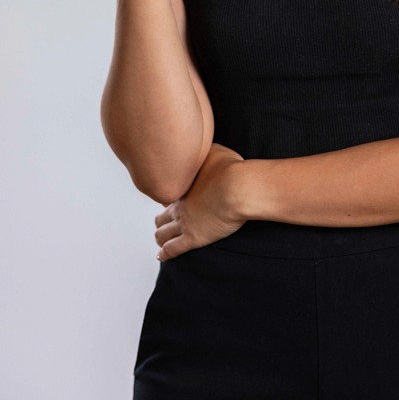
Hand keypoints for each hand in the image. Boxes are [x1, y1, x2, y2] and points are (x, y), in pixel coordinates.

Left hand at [154, 142, 246, 259]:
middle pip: (161, 216)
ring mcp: (184, 223)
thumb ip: (205, 150)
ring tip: (160, 238)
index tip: (172, 201)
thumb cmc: (230, 168)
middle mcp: (179, 205)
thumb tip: (202, 144)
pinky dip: (164, 253)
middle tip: (163, 221)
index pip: (168, 195)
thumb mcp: (215, 151)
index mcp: (183, 186)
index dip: (169, 198)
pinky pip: (172, 249)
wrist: (238, 188)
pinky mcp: (193, 239)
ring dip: (160, 236)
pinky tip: (161, 255)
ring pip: (163, 233)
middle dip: (161, 219)